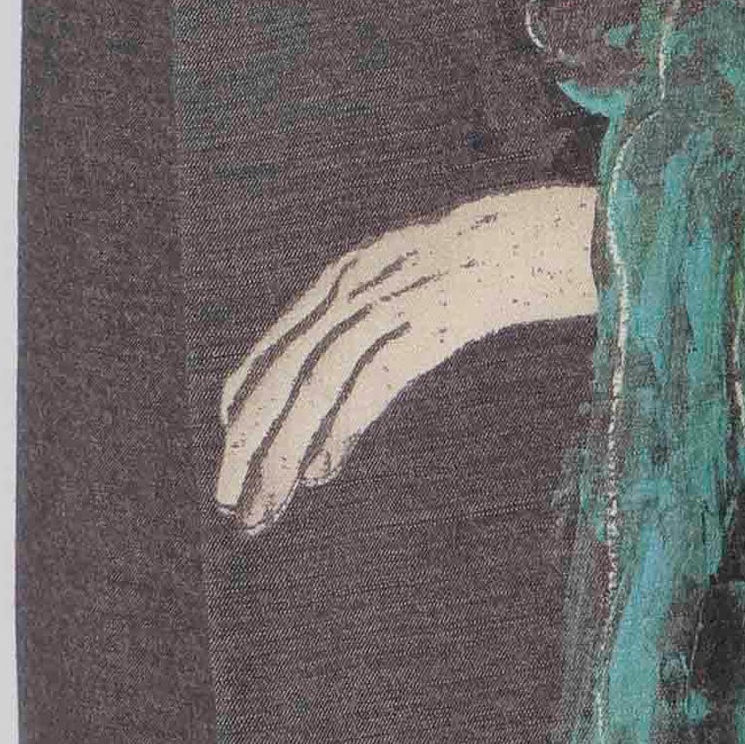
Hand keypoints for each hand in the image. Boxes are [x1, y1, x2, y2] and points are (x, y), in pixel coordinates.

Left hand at [214, 183, 597, 533]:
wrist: (518, 237)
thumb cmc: (463, 276)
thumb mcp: (398, 288)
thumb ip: (362, 337)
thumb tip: (327, 431)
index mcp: (337, 283)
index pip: (270, 355)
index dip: (243, 408)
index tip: (233, 457)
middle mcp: (349, 294)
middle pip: (281, 377)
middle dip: (246, 445)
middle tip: (226, 503)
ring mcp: (385, 308)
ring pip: (315, 388)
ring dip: (283, 453)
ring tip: (265, 506)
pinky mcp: (424, 324)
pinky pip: (370, 382)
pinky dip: (340, 428)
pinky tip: (319, 473)